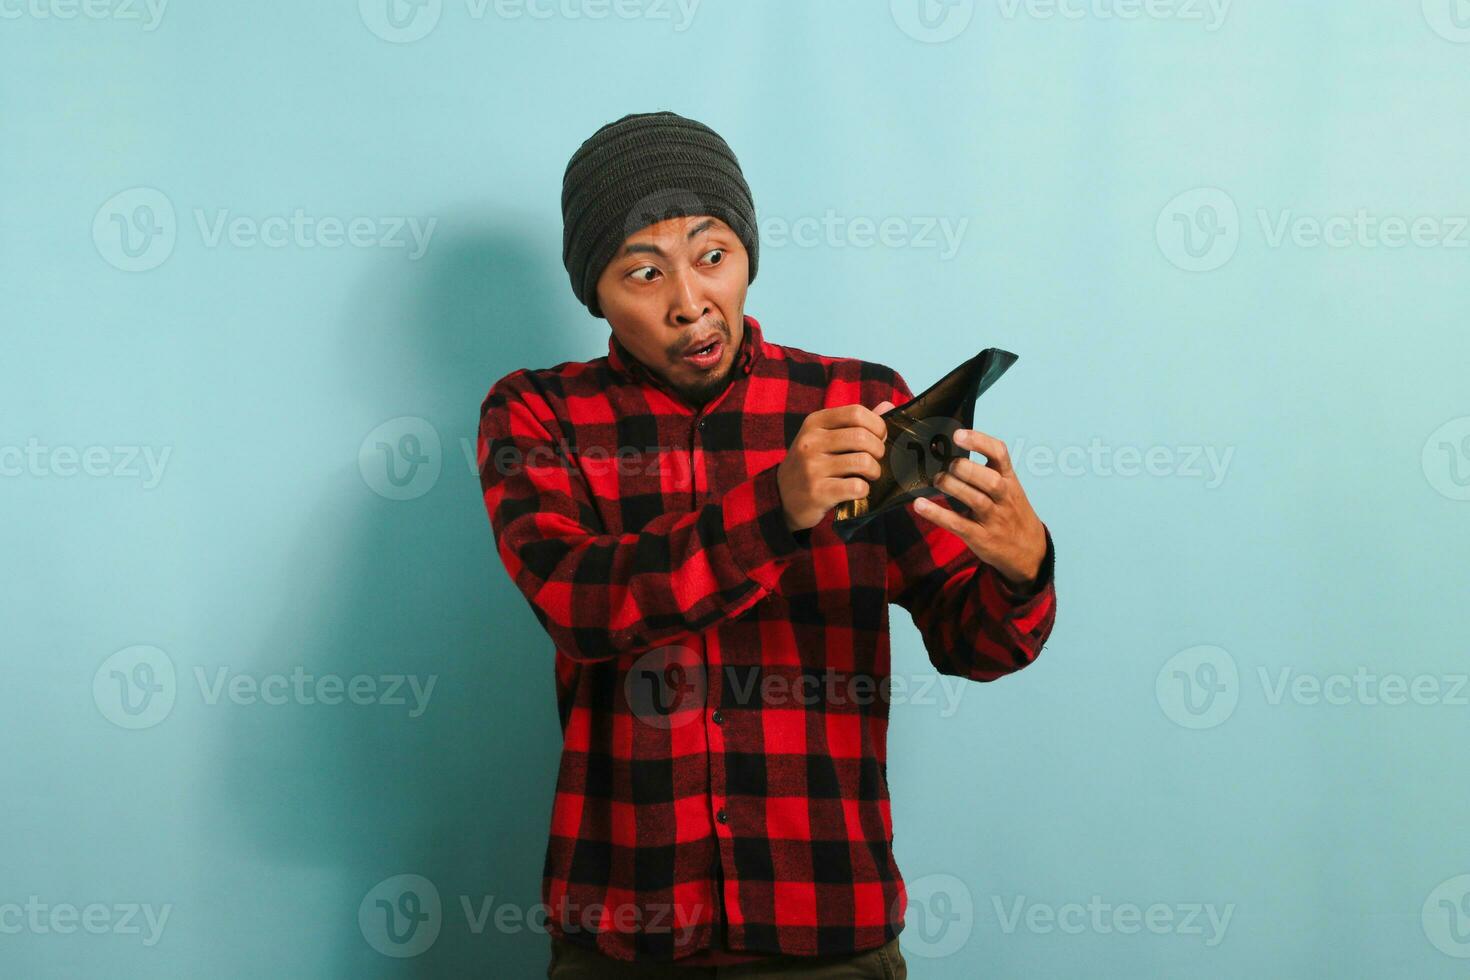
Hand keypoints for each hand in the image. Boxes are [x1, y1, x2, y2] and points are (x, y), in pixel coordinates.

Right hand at [777, 401, 894, 531]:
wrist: (782, 498)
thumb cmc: (811, 464)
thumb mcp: (825, 437)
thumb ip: (856, 422)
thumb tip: (888, 406)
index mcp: (814, 423)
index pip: (856, 413)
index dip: (877, 425)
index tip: (879, 438)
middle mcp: (811, 442)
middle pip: (862, 436)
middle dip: (879, 450)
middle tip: (875, 459)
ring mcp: (812, 468)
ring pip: (863, 462)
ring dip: (874, 471)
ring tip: (869, 475)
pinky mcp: (817, 492)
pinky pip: (856, 486)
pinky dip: (864, 490)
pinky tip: (858, 490)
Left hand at [912, 428, 1047, 589]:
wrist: (1030, 550)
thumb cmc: (1011, 512)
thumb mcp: (1008, 488)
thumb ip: (986, 471)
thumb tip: (950, 451)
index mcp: (1009, 479)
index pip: (1000, 454)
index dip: (980, 442)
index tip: (958, 434)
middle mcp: (1003, 497)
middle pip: (990, 479)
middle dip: (967, 468)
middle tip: (948, 464)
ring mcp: (993, 518)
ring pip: (976, 500)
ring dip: (953, 487)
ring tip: (937, 480)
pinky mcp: (980, 537)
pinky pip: (958, 524)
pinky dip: (938, 514)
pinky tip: (920, 505)